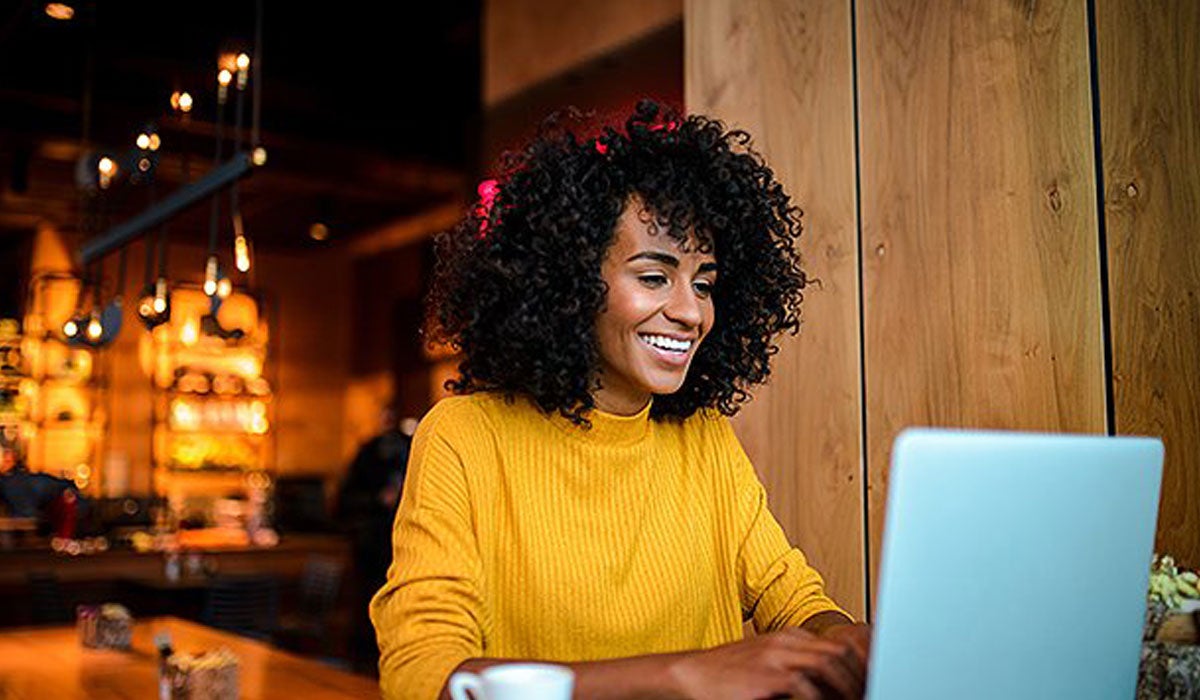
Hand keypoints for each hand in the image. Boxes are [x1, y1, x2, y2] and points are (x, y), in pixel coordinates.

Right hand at [666, 627, 866, 699]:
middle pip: (839, 651)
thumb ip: (794, 668)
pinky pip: (803, 685)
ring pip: (828, 663)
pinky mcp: (765, 676)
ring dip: (845, 687)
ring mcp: (775, 656)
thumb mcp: (765, 664)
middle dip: (857, 676)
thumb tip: (825, 686)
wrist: (689, 675)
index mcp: (788, 637)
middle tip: (864, 694)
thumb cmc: (726, 675)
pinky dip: (818, 699)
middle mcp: (785, 642)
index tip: (867, 683)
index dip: (859, 666)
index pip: (838, 644)